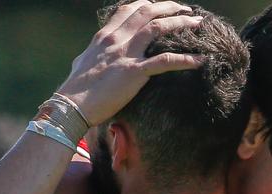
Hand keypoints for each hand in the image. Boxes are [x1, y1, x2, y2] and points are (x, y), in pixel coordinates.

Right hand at [57, 0, 203, 125]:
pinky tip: (200, 60)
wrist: (71, 106)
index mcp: (104, 36)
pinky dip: (186, 60)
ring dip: (181, 23)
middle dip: (170, 7)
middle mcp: (116, 39)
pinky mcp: (135, 72)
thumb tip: (88, 56)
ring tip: (197, 24)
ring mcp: (126, 54)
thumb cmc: (74, 89)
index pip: (129, 9)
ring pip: (158, 28)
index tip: (162, 7)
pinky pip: (166, 62)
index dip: (148, 4)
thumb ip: (91, 54)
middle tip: (187, 11)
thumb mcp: (82, 63)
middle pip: (147, 12)